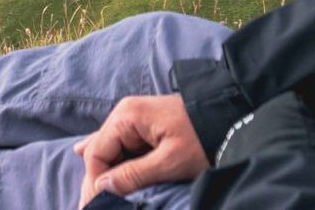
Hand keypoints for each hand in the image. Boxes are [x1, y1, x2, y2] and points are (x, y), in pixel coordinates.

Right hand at [73, 94, 208, 207]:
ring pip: (109, 148)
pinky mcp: (145, 125)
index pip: (97, 153)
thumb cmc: (202, 138)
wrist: (232, 117)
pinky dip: (110, 157)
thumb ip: (134, 174)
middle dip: (96, 179)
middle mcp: (124, 114)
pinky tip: (83, 153)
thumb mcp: (170, 161)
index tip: (97, 205)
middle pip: (100, 151)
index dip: (94, 181)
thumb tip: (101, 187)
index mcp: (126, 118)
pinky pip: (120, 144)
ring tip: (92, 195)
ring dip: (104, 171)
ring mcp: (134, 118)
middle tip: (90, 206)